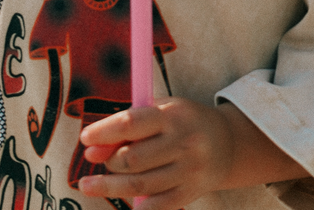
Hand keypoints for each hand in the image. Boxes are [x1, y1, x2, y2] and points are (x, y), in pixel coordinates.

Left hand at [78, 98, 307, 209]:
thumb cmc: (181, 123)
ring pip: (140, 185)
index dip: (104, 132)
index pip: (131, 123)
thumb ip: (126, 127)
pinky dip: (139, 206)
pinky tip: (128, 202)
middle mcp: (182, 141)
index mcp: (172, 114)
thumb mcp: (158, 113)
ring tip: (88, 185)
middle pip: (133, 158)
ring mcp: (189, 169)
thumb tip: (91, 150)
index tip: (85, 139)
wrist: (227, 143)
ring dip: (110, 187)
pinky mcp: (193, 191)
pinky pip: (159, 205)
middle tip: (97, 161)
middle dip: (109, 162)